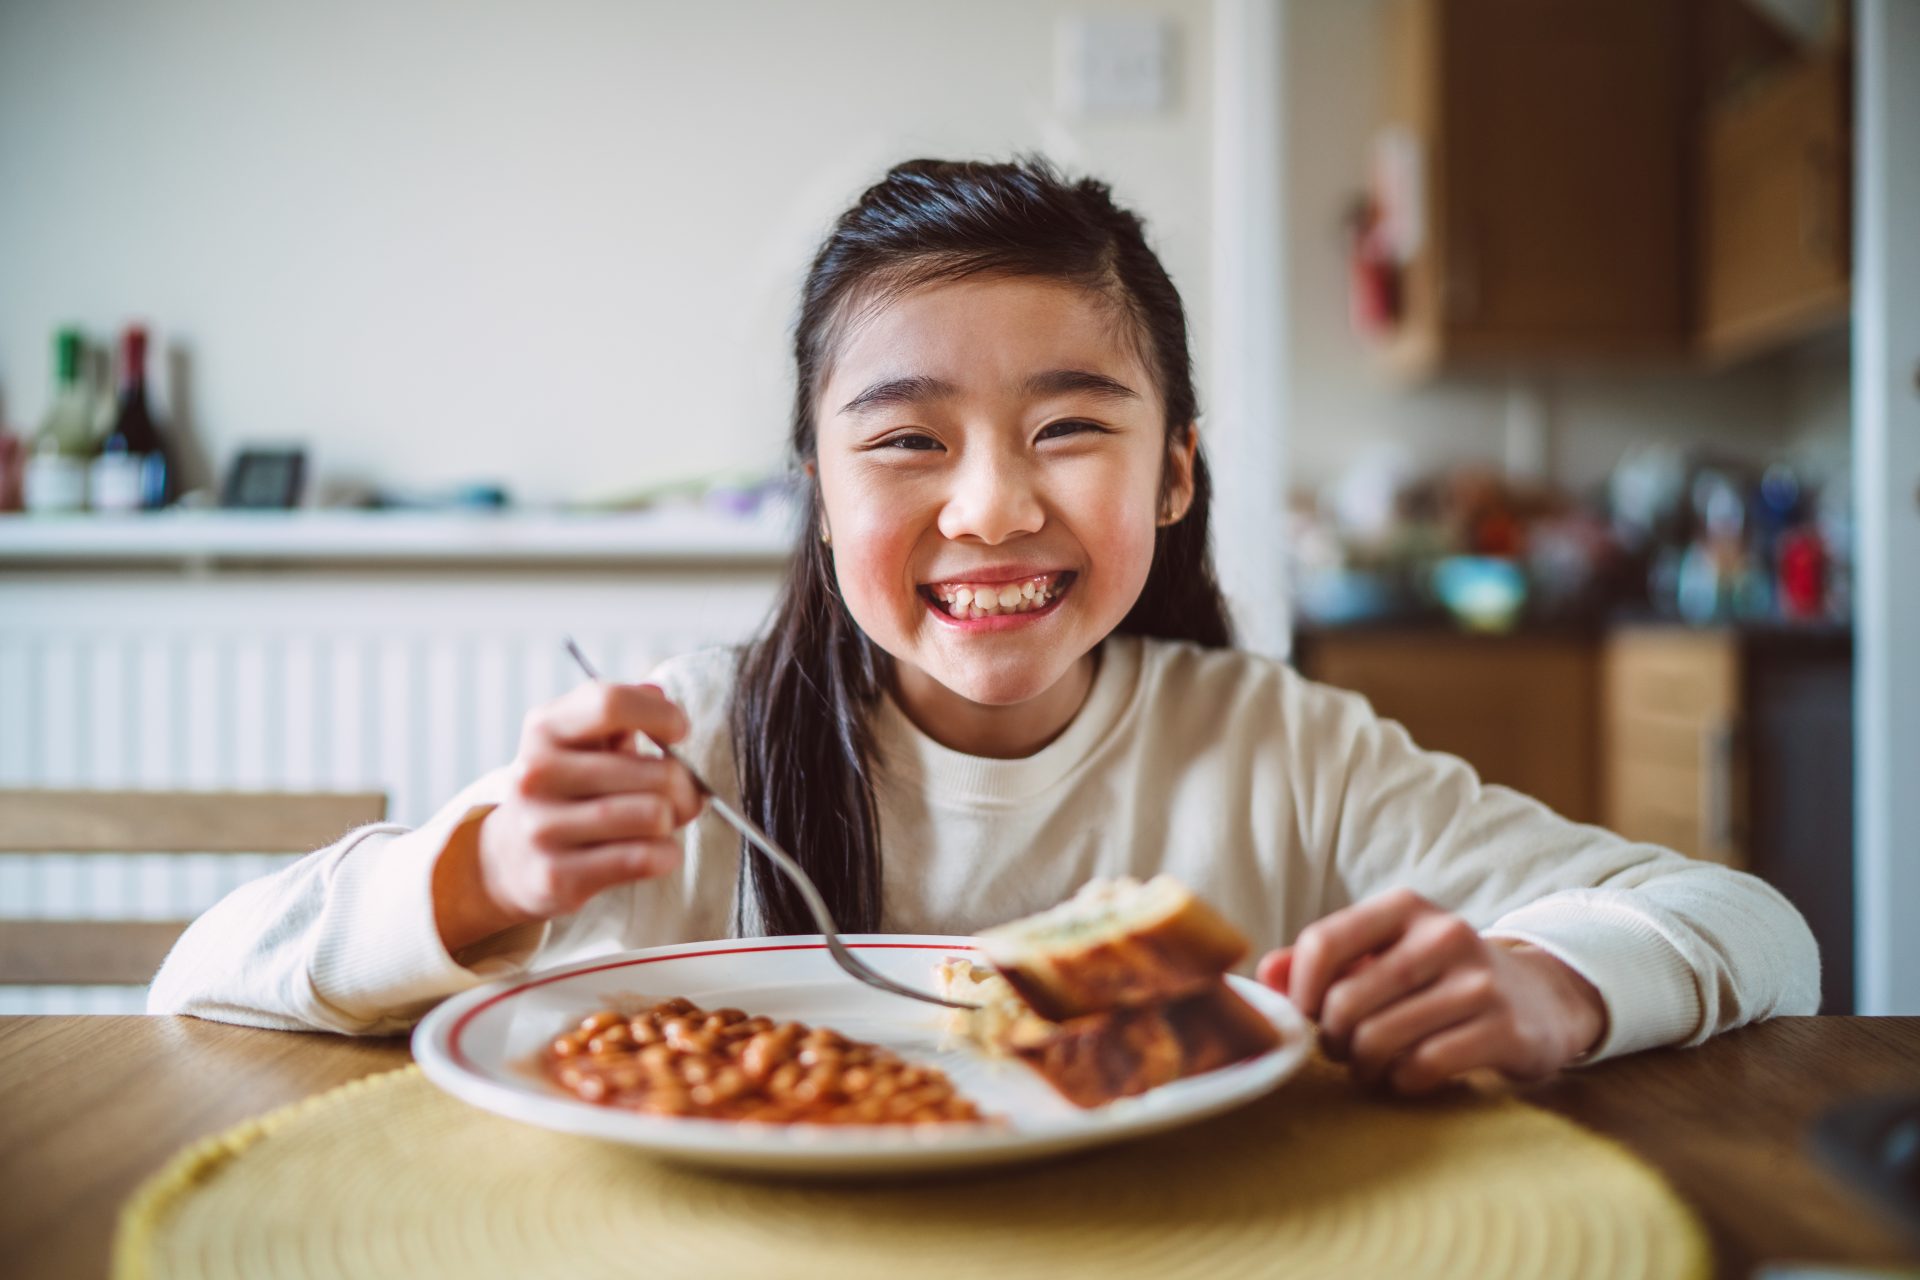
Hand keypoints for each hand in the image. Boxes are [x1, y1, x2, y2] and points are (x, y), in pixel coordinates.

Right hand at [434, 681, 703, 951]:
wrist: (510, 859)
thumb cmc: (567, 788)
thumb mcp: (579, 740)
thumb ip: (619, 713)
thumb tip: (658, 694)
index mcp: (544, 729)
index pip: (610, 704)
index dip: (661, 715)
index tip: (679, 732)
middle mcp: (535, 774)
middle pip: (654, 772)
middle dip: (685, 785)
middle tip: (680, 793)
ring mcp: (542, 827)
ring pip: (655, 816)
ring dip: (673, 821)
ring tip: (660, 822)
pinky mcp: (557, 875)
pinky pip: (646, 858)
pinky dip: (666, 855)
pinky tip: (653, 851)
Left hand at [1256, 888, 1606, 1093]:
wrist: (1538, 998)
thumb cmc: (1439, 977)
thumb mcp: (1384, 953)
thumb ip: (1321, 960)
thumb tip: (1266, 977)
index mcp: (1405, 908)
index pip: (1323, 942)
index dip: (1301, 991)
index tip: (1307, 1014)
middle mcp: (1444, 935)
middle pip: (1346, 999)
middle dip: (1331, 1036)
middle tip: (1340, 1048)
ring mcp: (1478, 982)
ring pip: (1380, 1037)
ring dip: (1363, 1064)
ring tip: (1370, 1065)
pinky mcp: (1504, 1029)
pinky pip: (1424, 1066)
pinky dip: (1403, 1081)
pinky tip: (1407, 1076)